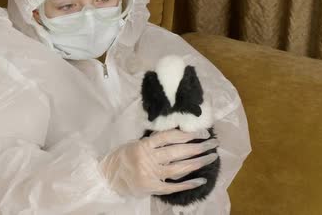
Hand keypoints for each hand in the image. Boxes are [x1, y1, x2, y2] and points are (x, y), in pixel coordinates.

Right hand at [99, 129, 218, 196]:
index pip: (170, 137)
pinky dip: (188, 183)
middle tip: (213, 143)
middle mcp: (148, 158)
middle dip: (198, 147)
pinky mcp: (152, 188)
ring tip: (211, 157)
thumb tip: (180, 135)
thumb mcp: (136, 144)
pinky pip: (173, 186)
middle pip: (178, 152)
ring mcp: (150, 174)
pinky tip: (201, 180)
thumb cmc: (124, 157)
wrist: (108, 177)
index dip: (188, 134)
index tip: (202, 133)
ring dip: (198, 162)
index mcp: (144, 145)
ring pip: (179, 168)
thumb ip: (155, 141)